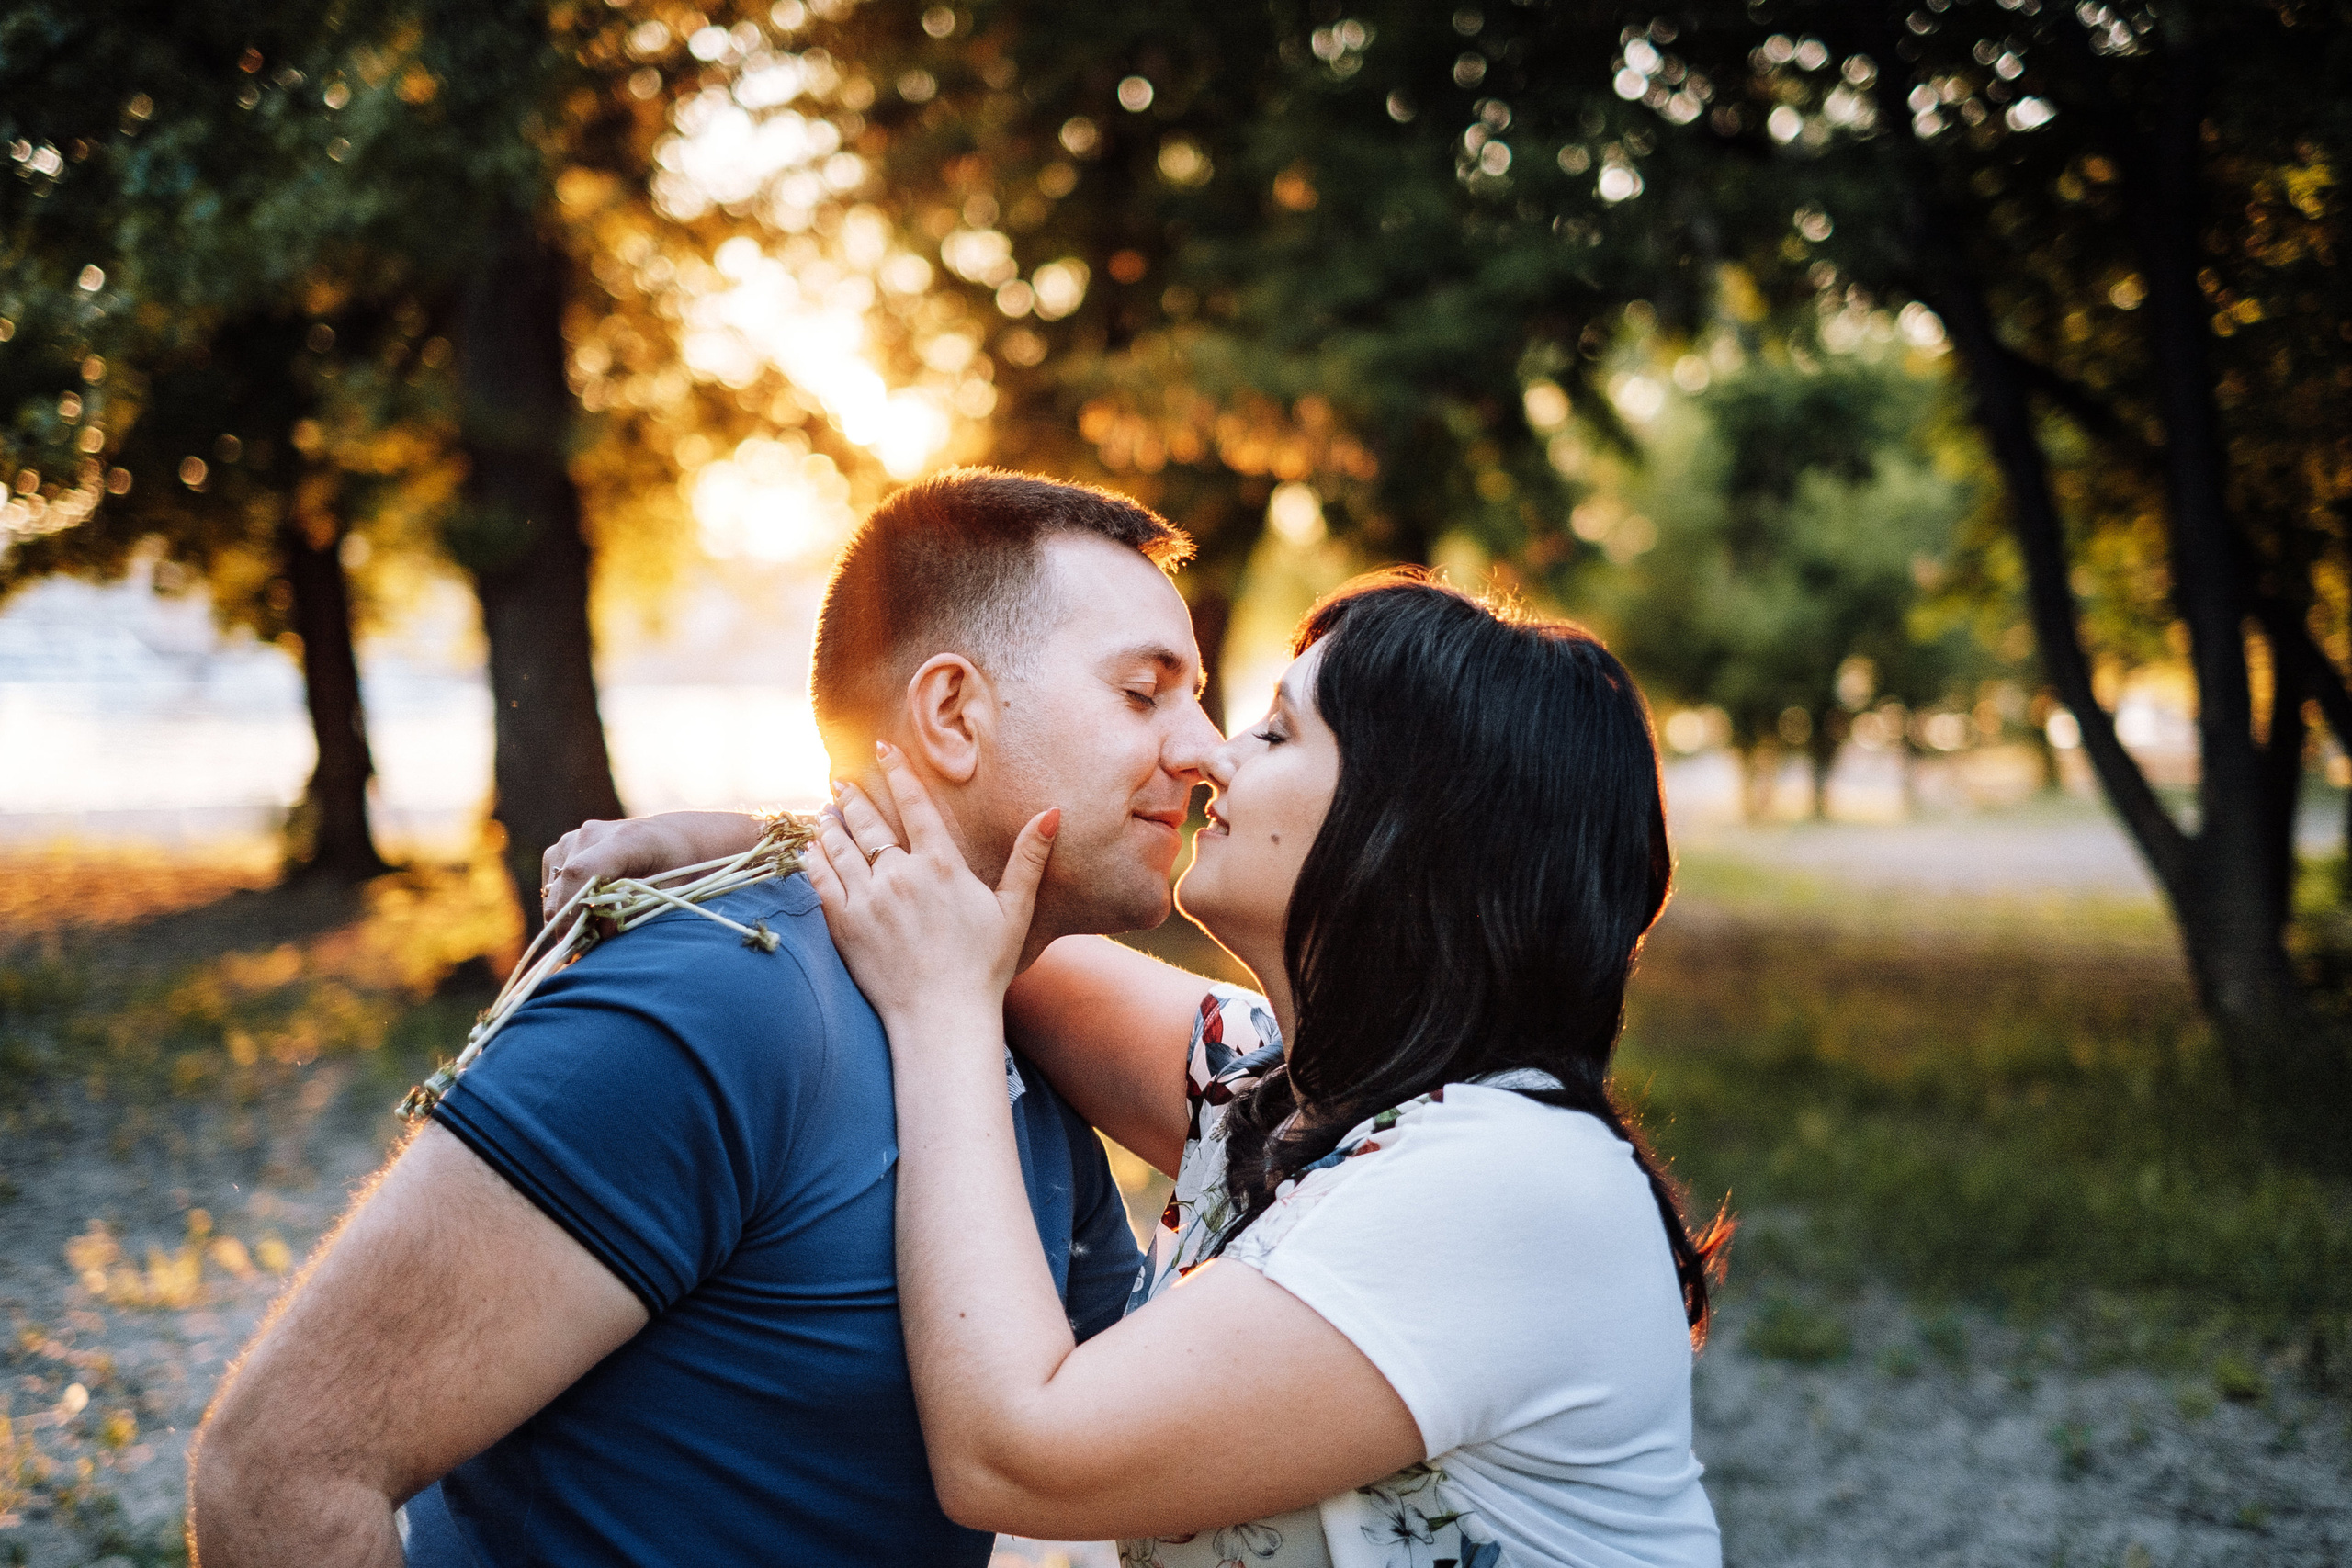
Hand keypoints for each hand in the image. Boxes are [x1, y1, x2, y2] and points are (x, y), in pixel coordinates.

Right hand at [540, 811, 762, 923]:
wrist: (675, 839)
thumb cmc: (678, 869)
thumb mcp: (669, 894)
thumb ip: (635, 913)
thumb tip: (599, 935)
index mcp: (625, 840)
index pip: (581, 872)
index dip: (570, 909)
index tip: (570, 942)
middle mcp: (593, 833)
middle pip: (563, 883)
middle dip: (567, 922)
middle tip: (581, 950)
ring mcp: (575, 837)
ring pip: (554, 886)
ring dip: (565, 913)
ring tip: (589, 931)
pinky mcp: (563, 847)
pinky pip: (553, 882)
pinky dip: (564, 902)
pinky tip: (586, 912)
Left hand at [803, 742, 1058, 1034]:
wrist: (941, 1018)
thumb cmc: (983, 966)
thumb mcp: (1013, 910)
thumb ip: (1028, 859)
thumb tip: (1052, 813)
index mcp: (941, 865)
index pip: (914, 804)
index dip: (898, 772)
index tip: (882, 748)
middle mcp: (899, 875)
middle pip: (870, 822)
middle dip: (855, 796)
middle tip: (842, 779)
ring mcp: (867, 899)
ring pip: (840, 846)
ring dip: (831, 823)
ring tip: (826, 810)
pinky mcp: (844, 924)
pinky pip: (820, 880)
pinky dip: (813, 858)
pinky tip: (809, 848)